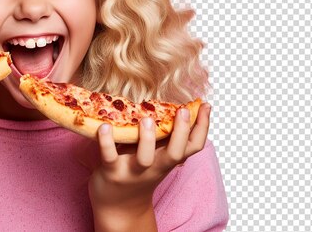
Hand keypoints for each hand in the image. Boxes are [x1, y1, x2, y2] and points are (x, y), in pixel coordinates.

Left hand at [89, 103, 210, 215]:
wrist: (118, 207)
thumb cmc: (138, 172)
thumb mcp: (156, 156)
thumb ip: (163, 137)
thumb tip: (171, 105)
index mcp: (167, 160)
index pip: (193, 146)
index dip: (203, 127)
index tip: (206, 106)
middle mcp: (155, 167)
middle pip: (175, 153)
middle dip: (181, 132)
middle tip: (183, 110)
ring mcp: (133, 171)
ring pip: (145, 158)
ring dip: (147, 139)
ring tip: (148, 119)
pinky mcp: (111, 172)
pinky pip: (109, 156)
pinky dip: (106, 142)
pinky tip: (105, 126)